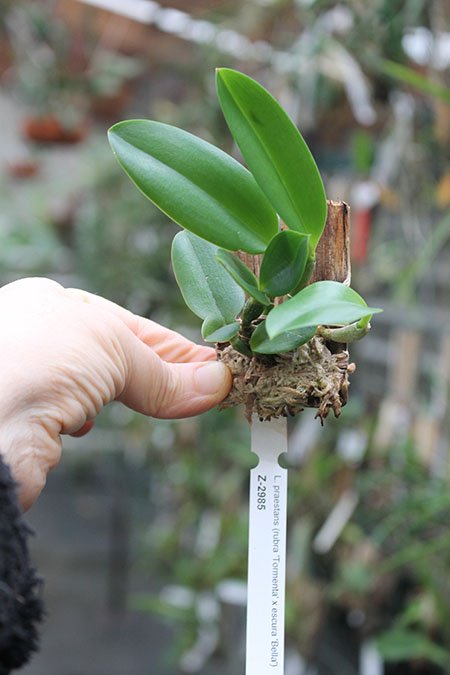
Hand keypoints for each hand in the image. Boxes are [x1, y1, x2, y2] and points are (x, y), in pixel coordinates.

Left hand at [0, 278, 231, 508]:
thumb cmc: (36, 359)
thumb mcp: (114, 350)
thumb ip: (164, 373)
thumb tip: (215, 385)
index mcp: (50, 301)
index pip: (127, 324)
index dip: (173, 347)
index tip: (211, 367)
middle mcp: (35, 336)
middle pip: (112, 357)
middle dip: (156, 375)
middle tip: (206, 392)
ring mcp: (26, 378)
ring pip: (92, 388)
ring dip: (122, 397)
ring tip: (160, 406)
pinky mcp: (21, 422)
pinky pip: (68, 416)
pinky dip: (83, 421)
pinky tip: (80, 425)